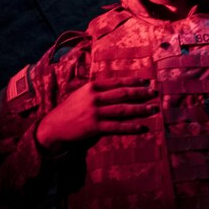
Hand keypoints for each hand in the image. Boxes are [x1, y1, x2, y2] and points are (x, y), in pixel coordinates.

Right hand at [35, 79, 158, 153]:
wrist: (53, 127)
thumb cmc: (70, 110)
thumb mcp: (82, 94)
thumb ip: (98, 90)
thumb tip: (118, 86)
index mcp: (92, 87)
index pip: (117, 82)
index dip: (133, 81)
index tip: (146, 81)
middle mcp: (94, 97)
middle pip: (123, 94)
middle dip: (141, 93)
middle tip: (154, 93)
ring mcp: (94, 112)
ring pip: (123, 110)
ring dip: (140, 109)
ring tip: (153, 109)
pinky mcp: (94, 126)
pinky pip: (117, 126)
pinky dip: (131, 127)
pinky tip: (142, 127)